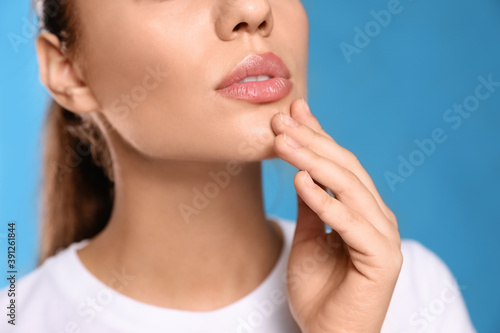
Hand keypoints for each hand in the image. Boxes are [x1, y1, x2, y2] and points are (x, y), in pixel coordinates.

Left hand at [271, 99, 402, 332]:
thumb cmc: (319, 289)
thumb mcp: (308, 236)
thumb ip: (311, 204)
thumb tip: (300, 167)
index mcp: (362, 209)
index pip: (338, 163)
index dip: (317, 135)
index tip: (292, 111)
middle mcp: (376, 216)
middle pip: (344, 167)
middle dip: (311, 140)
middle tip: (280, 119)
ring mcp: (382, 235)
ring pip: (348, 187)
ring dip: (313, 160)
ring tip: (283, 140)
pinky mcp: (382, 257)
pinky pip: (349, 221)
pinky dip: (324, 199)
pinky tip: (299, 179)